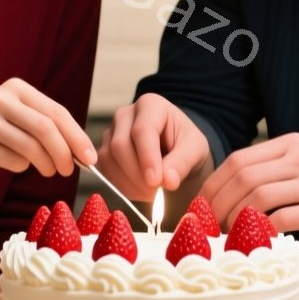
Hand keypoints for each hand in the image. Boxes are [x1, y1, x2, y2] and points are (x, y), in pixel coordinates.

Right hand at [0, 78, 95, 177]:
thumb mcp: (17, 114)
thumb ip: (46, 126)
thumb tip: (82, 152)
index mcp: (17, 88)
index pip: (56, 111)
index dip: (77, 136)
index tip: (90, 157)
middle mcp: (1, 99)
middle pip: (45, 128)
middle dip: (64, 153)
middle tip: (70, 170)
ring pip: (31, 147)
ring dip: (46, 164)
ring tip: (49, 170)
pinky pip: (13, 161)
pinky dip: (22, 167)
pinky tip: (15, 162)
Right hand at [96, 93, 214, 200]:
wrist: (175, 152)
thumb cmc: (185, 145)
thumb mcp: (195, 150)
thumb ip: (182, 163)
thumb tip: (167, 181)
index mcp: (150, 105)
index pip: (142, 130)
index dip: (147, 157)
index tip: (156, 181)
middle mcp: (125, 115)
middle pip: (120, 145)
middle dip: (137, 174)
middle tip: (156, 193)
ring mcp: (110, 133)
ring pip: (108, 160)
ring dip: (129, 183)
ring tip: (152, 193)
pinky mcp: (103, 152)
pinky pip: (104, 172)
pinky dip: (122, 187)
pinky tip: (140, 192)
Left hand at [199, 132, 298, 255]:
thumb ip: (268, 175)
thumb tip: (218, 196)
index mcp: (291, 146)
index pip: (239, 160)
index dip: (214, 185)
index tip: (201, 207)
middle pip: (244, 176)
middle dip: (219, 203)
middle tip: (208, 227)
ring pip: (258, 197)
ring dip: (236, 219)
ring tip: (228, 236)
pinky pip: (281, 219)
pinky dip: (261, 232)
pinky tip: (255, 243)